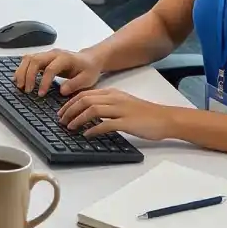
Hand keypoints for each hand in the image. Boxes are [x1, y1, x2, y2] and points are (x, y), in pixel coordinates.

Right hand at [13, 48, 100, 97]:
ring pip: (29, 58)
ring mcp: (47, 54)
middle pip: (35, 60)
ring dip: (22, 71)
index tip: (40, 94)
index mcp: (65, 58)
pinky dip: (22, 69)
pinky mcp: (43, 58)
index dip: (44, 82)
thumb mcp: (87, 79)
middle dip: (28, 76)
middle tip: (27, 90)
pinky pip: (28, 60)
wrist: (89, 59)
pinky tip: (19, 79)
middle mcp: (53, 54)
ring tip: (20, 86)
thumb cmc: (88, 70)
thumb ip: (75, 84)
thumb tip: (61, 91)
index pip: (50, 68)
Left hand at [56, 87, 179, 140]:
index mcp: (112, 93)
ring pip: (92, 110)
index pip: (85, 94)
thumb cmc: (145, 114)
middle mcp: (115, 99)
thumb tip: (88, 111)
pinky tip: (87, 134)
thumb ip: (107, 104)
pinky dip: (93, 129)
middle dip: (69, 110)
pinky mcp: (127, 122)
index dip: (70, 103)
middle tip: (61, 121)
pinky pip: (106, 124)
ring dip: (78, 119)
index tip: (62, 112)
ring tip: (70, 127)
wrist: (165, 119)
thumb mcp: (123, 103)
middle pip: (85, 100)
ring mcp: (121, 110)